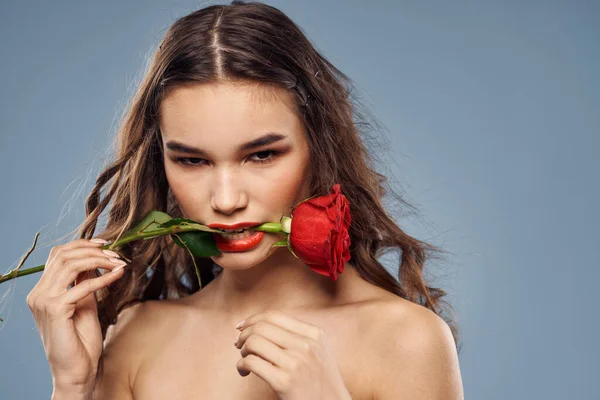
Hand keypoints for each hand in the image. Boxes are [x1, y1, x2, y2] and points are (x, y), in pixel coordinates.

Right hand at [26, 238, 126, 388]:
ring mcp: (43, 301)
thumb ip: (85, 282)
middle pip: (63, 255)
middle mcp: (38, 294)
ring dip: (99, 260)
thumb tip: (96, 260)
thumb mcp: (85, 303)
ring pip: (70, 265)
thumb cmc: (81, 340)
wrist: (77, 370)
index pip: (58, 255)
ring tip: (118, 262)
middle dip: (93, 250)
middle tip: (116, 254)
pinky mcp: (55, 310)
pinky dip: (103, 278)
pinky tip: (118, 275)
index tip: (106, 243)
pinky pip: (82, 286)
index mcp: (42, 290)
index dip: (82, 245)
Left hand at [234, 310, 351, 399]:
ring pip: (254, 342)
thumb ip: (297, 336)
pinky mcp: (284, 382)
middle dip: (244, 334)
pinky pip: (252, 363)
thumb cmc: (319, 381)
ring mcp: (296, 363)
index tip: (241, 326)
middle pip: (262, 327)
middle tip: (238, 344)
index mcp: (314, 334)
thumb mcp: (318, 351)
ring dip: (242, 350)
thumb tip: (259, 324)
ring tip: (244, 359)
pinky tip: (245, 372)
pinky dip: (241, 366)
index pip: (275, 316)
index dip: (253, 319)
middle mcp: (307, 346)